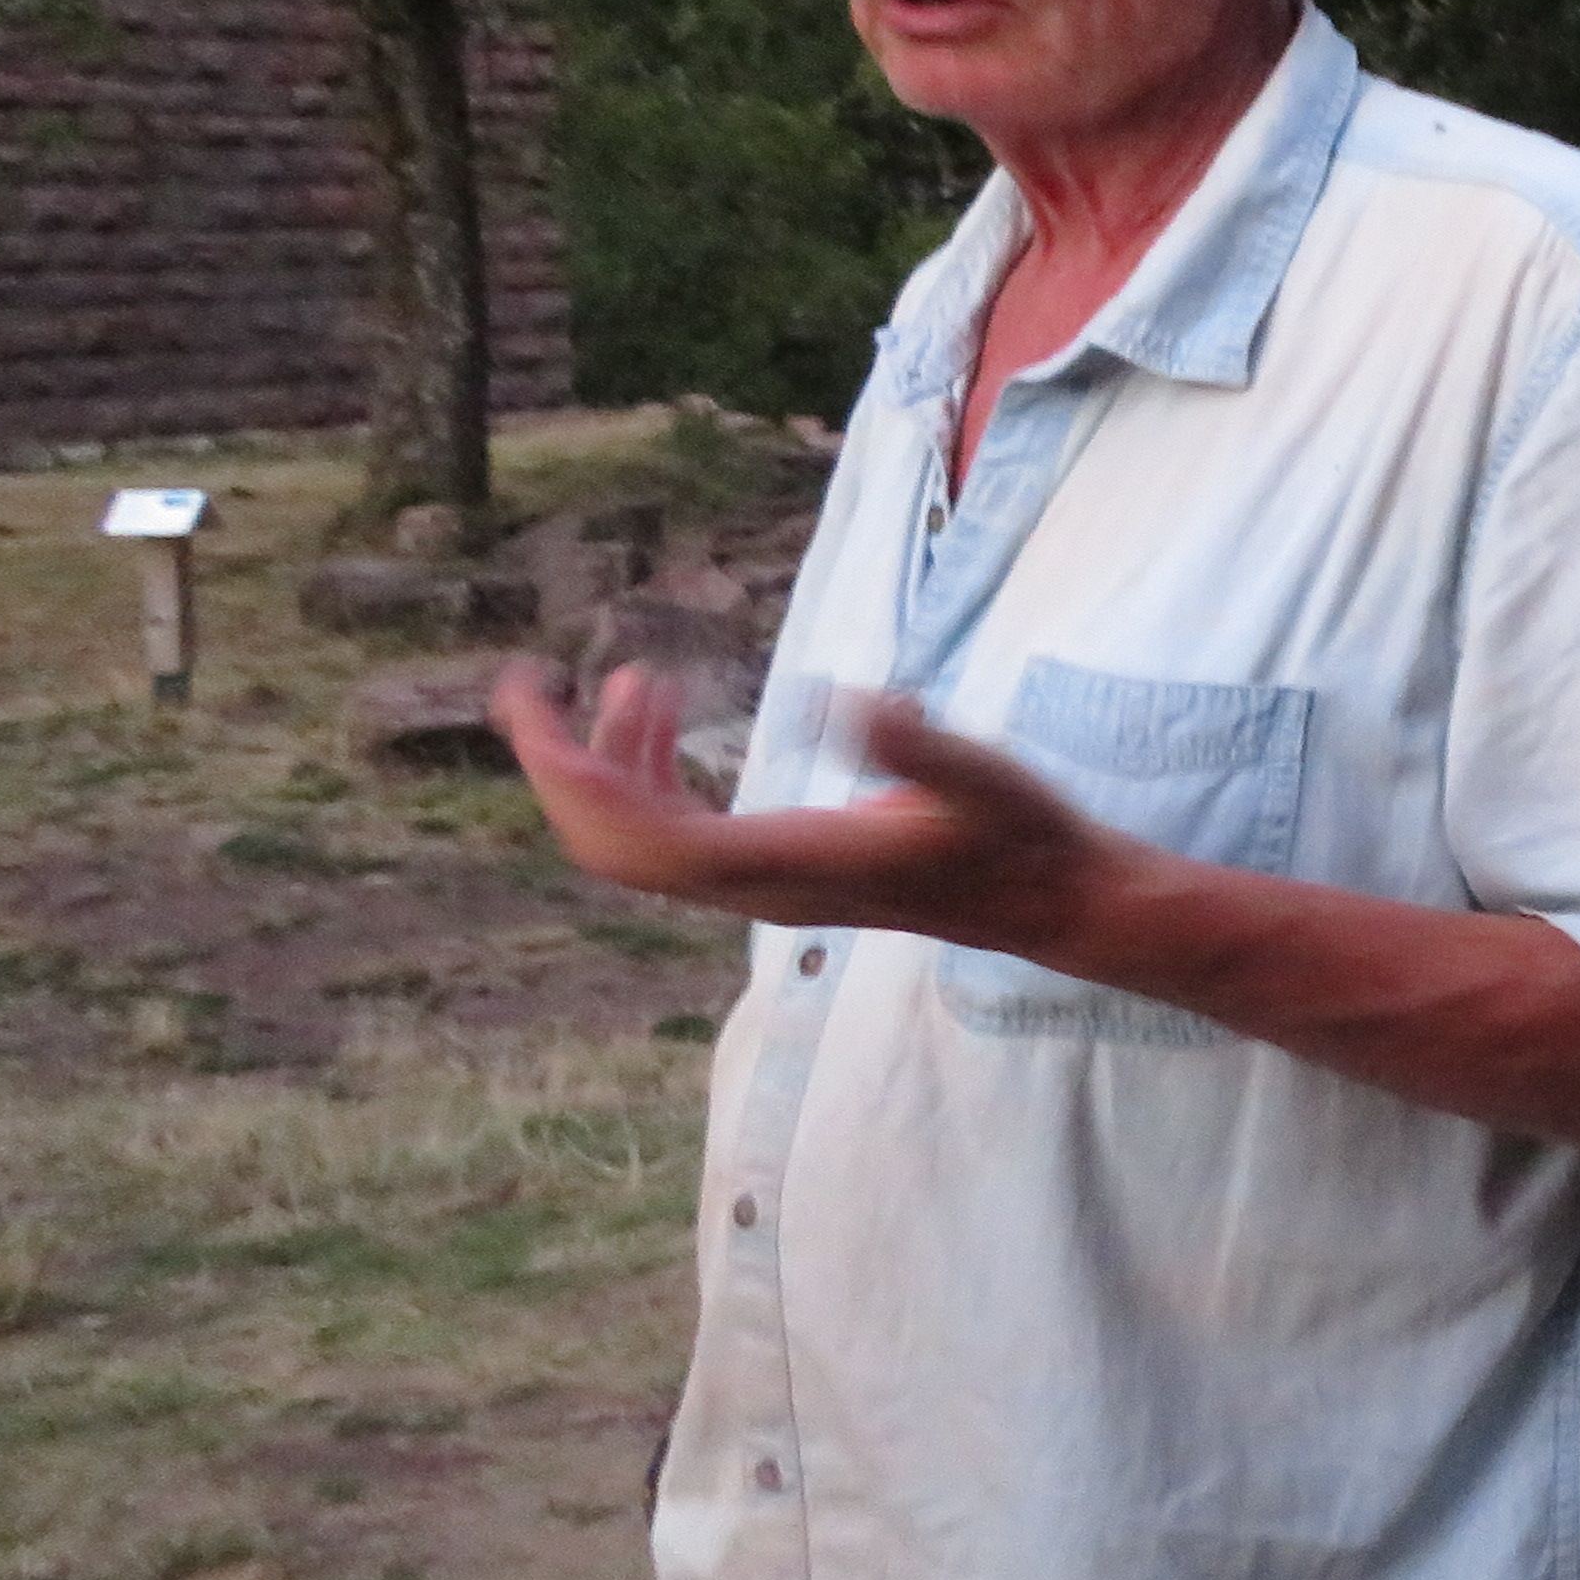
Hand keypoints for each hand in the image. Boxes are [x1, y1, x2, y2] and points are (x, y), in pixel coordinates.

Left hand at [498, 665, 1111, 960]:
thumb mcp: (983, 778)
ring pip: (636, 841)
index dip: (568, 773)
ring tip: (631, 678)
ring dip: (607, 762)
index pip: (638, 838)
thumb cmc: (1023, 835)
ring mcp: (760, 885)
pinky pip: (673, 833)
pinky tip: (667, 713)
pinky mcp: (773, 869)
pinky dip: (648, 772)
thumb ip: (919, 749)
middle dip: (557, 768)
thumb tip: (851, 699)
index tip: (532, 699)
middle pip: (610, 848)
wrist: (1049, 900)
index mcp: (789, 865)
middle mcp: (758, 888)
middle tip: (529, 683)